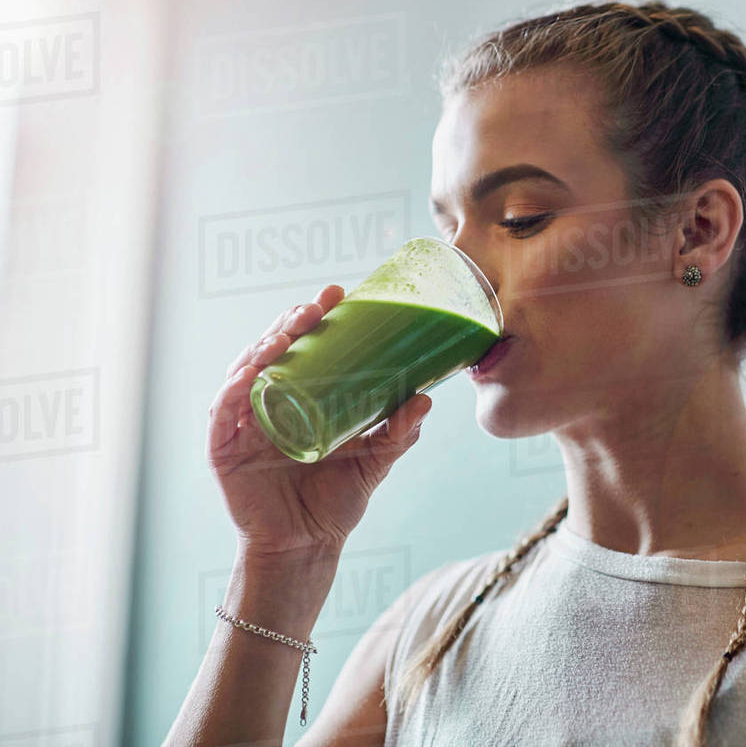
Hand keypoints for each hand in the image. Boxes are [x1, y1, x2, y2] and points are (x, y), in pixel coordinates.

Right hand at [207, 284, 432, 556]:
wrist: (306, 548)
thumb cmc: (336, 503)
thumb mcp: (374, 461)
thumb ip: (399, 432)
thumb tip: (426, 398)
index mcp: (300, 397)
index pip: (305, 347)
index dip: (317, 318)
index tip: (338, 294)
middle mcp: (268, 403)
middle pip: (273, 351)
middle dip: (291, 323)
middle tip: (316, 306)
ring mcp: (242, 424)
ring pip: (245, 371)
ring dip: (263, 346)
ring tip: (288, 332)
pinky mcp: (223, 448)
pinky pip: (222, 412)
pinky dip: (233, 389)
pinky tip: (249, 374)